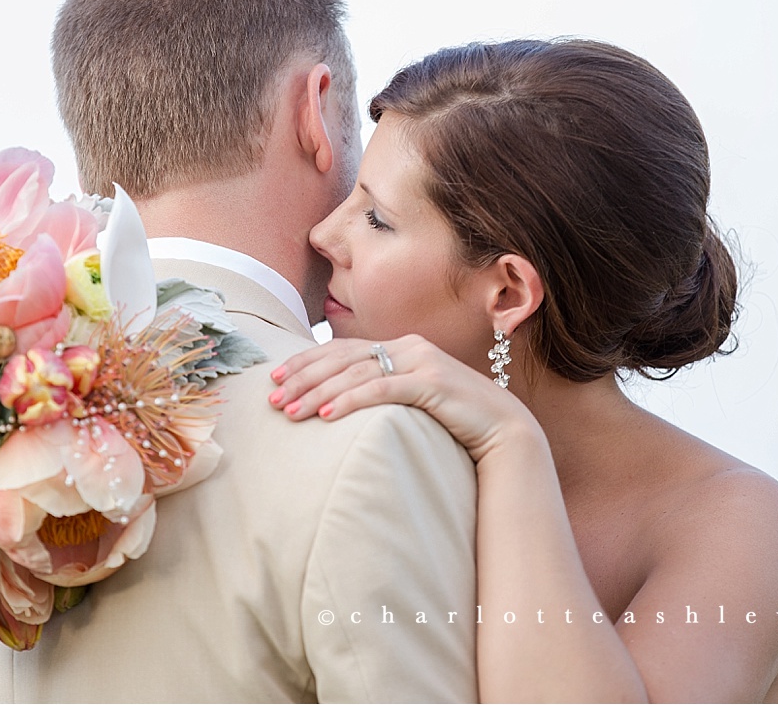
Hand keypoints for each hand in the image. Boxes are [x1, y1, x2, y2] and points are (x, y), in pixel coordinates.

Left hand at [268, 335, 539, 462]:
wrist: (504, 431)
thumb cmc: (454, 420)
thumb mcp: (412, 400)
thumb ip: (382, 391)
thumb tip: (339, 401)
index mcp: (401, 346)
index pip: (342, 348)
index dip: (306, 361)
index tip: (276, 378)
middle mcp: (409, 346)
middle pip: (343, 358)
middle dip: (304, 378)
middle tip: (273, 398)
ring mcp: (422, 362)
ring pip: (357, 374)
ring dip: (319, 393)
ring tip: (291, 411)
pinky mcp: (433, 383)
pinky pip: (384, 390)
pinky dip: (353, 400)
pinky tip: (329, 415)